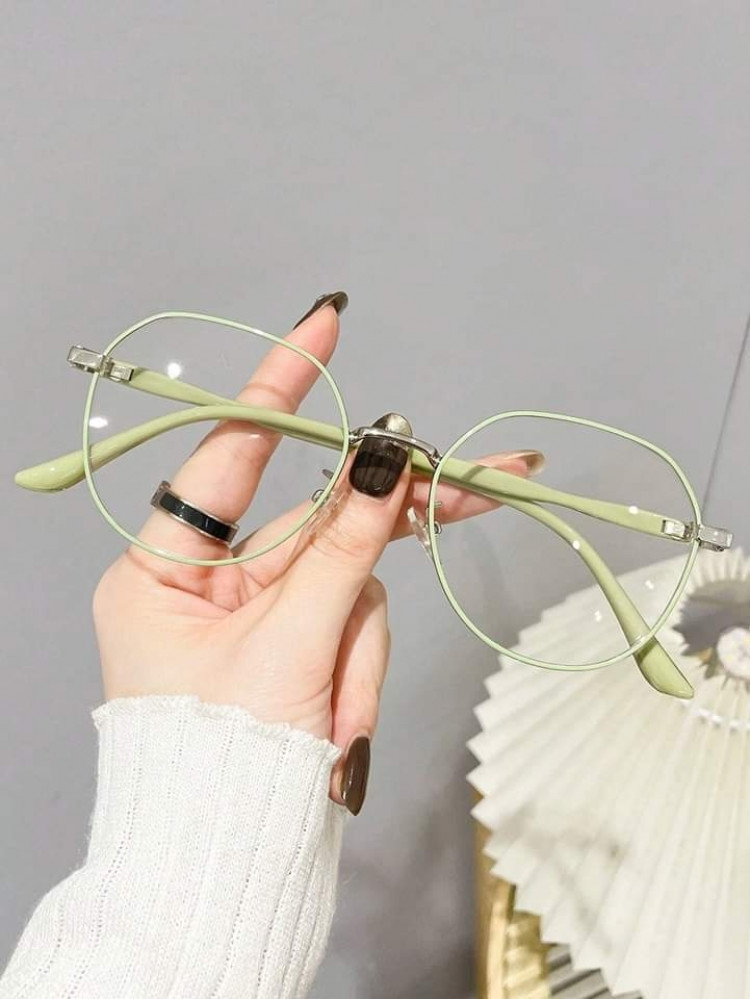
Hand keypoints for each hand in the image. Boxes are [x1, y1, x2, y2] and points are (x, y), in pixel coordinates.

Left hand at [92, 294, 538, 812]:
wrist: (232, 872)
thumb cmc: (225, 767)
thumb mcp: (292, 645)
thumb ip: (345, 544)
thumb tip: (389, 456)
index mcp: (163, 570)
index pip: (229, 449)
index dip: (281, 382)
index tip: (325, 318)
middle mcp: (205, 584)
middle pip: (316, 520)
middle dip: (387, 522)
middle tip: (487, 482)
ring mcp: (255, 618)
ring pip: (347, 584)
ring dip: (358, 646)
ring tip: (336, 714)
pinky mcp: (295, 649)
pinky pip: (351, 627)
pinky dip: (357, 671)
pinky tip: (337, 726)